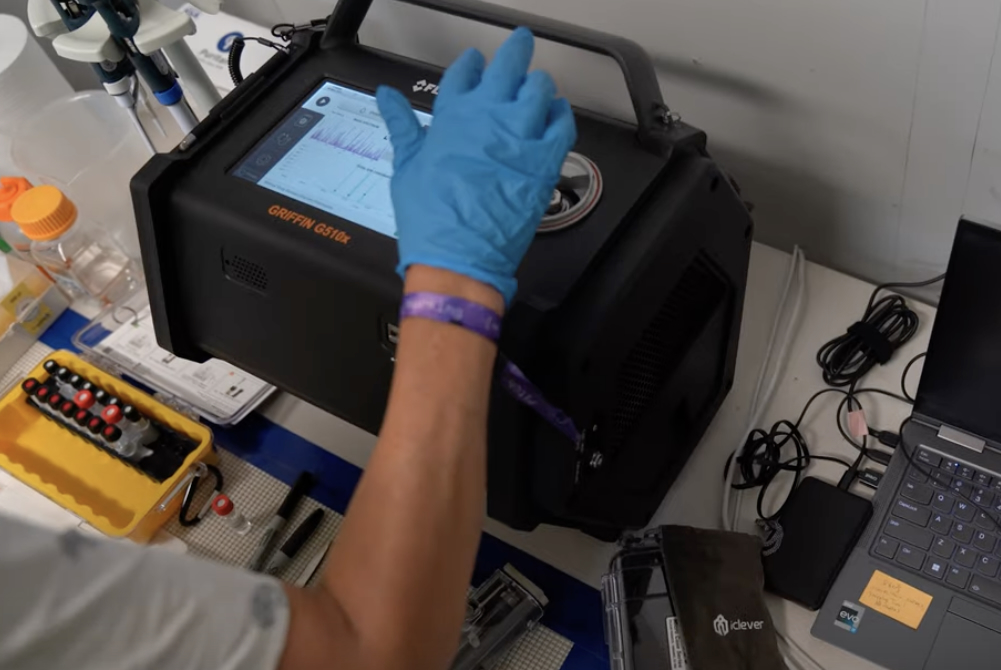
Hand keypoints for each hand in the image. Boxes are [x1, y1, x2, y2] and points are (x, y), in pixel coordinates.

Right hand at [376, 27, 576, 304]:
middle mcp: (488, 117)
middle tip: (521, 45)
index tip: (476, 63)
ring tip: (536, 88)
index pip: (466, 72)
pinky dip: (560, 115)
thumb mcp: (405, 167)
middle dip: (516, 51)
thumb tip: (386, 96)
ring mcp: (520, 136)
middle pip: (509, 67)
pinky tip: (555, 115)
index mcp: (452, 116)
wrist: (458, 257)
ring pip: (539, 89)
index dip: (473, 64)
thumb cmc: (429, 218)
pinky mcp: (545, 160)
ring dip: (538, 85)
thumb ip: (402, 125)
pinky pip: (562, 123)